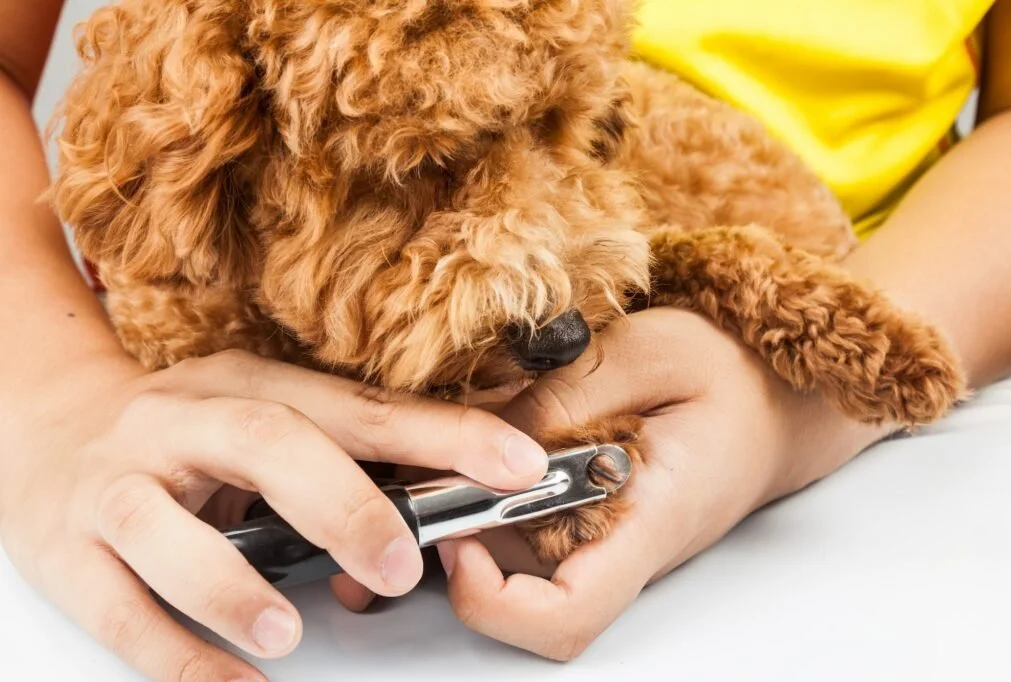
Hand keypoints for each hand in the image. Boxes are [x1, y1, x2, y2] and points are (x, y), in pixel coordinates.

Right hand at [0, 349, 547, 681]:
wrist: (49, 428)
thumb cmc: (183, 434)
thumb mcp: (259, 418)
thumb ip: (339, 458)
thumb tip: (443, 509)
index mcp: (248, 385)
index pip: (358, 407)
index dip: (440, 434)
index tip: (513, 464)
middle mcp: (181, 421)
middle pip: (266, 445)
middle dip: (342, 503)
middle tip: (400, 564)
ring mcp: (118, 483)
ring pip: (166, 528)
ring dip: (235, 587)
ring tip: (290, 633)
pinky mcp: (69, 549)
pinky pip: (119, 609)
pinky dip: (179, 654)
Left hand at [432, 307, 890, 659]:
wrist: (772, 395)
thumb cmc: (731, 373)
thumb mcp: (650, 353)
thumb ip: (569, 394)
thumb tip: (488, 438)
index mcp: (648, 520)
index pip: (567, 614)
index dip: (495, 602)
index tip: (460, 539)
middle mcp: (620, 546)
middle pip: (520, 589)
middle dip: (461, 530)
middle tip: (434, 456)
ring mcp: (604, 537)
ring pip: (512, 552)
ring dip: (472, 497)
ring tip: (465, 423)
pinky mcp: (592, 517)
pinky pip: (526, 519)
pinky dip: (495, 480)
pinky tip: (497, 426)